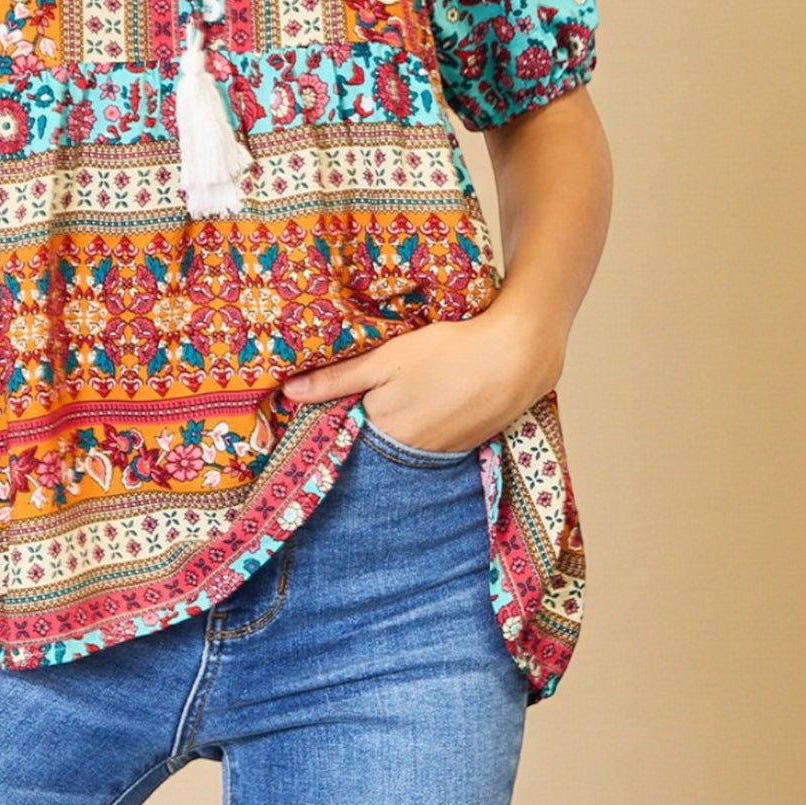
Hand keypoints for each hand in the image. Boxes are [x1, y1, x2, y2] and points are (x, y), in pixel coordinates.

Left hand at [280, 302, 565, 454]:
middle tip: (379, 384)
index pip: (347, 428)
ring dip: (401, 420)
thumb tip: (290, 394)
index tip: (328, 394)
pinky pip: (434, 439)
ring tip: (410, 387)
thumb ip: (338, 378)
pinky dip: (428, 422)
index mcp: (384, 429)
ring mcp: (441, 452)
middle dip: (370, 416)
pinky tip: (435, 396)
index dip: (339, 409)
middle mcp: (409, 451)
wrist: (516, 357)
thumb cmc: (447, 351)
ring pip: (406, 439)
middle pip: (377, 436)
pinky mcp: (466, 444)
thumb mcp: (386, 359)